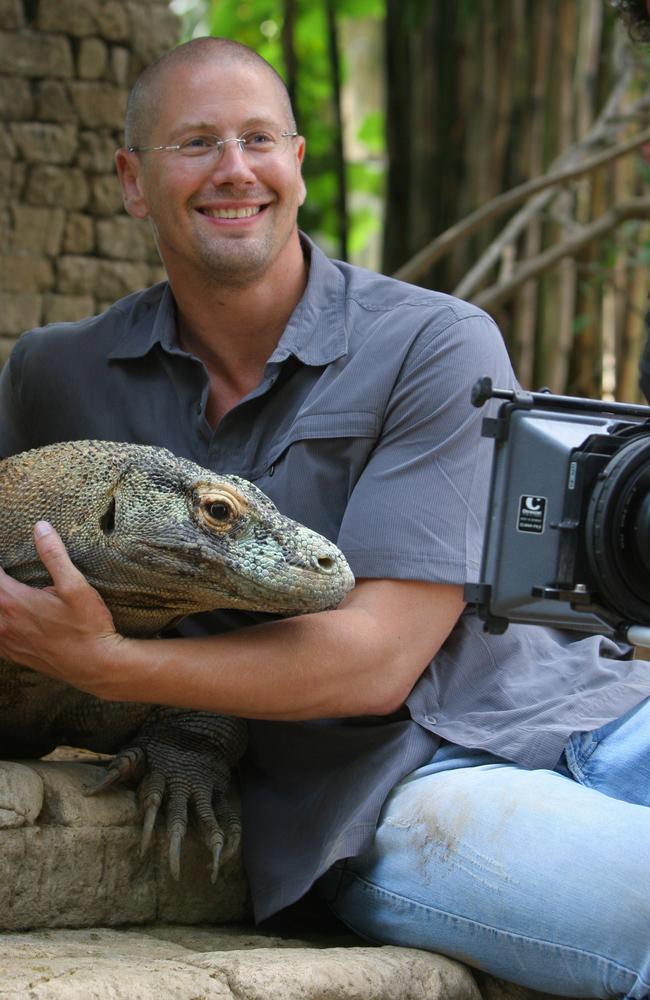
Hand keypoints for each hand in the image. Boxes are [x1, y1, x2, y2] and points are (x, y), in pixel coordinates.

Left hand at [0, 521, 122, 695]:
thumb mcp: (75, 586)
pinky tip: (6, 620)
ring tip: (6, 594)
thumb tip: (40, 527)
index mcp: (13, 601)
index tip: (3, 559)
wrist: (96, 666)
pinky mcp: (14, 654)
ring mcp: (7, 641)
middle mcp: (3, 623)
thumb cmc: (88, 626)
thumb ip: (54, 555)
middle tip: (5, 575)